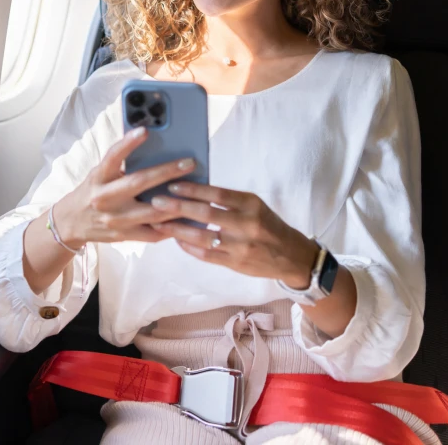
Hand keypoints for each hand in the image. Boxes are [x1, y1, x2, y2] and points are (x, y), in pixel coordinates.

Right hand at [52, 128, 197, 247]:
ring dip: (177, 202)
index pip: (112, 157)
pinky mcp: (123, 236)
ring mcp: (115, 219)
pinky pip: (153, 233)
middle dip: (167, 172)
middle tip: (189, 162)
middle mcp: (105, 197)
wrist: (71, 222)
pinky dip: (172, 226)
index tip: (145, 130)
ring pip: (152, 212)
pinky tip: (187, 217)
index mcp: (99, 177)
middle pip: (139, 183)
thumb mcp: (100, 174)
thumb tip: (154, 148)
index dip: (128, 143)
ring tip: (197, 192)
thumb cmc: (92, 191)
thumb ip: (120, 164)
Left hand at [151, 183, 319, 287]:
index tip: (172, 185)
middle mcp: (247, 224)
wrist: (292, 256)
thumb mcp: (255, 206)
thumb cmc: (269, 225)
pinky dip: (189, 247)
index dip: (192, 189)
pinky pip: (207, 255)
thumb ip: (229, 200)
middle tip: (155, 202)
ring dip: (177, 229)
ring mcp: (240, 246)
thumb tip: (194, 191)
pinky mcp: (236, 264)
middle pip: (205, 213)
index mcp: (251, 204)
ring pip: (202, 236)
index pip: (216, 193)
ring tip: (158, 223)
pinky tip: (176, 239)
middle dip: (177, 207)